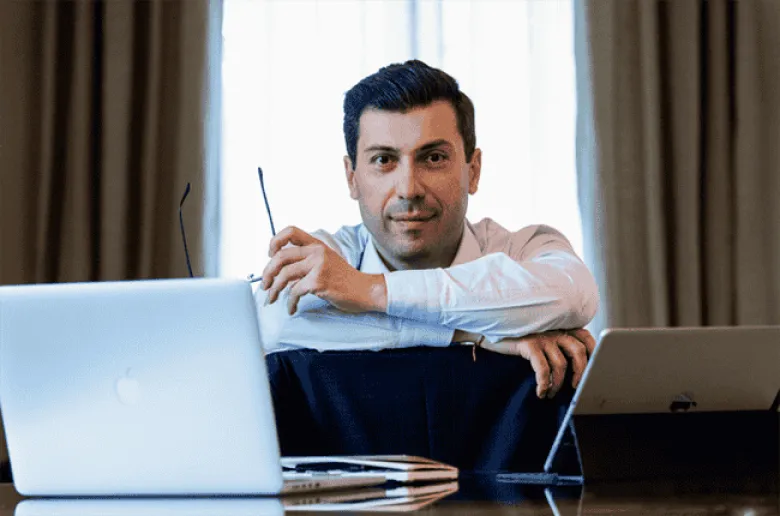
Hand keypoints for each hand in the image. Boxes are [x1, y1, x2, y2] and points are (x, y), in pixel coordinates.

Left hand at [261, 226, 387, 314]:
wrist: (366, 290)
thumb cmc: (345, 280)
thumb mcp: (326, 262)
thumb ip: (306, 262)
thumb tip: (281, 272)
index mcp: (317, 244)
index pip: (290, 231)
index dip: (275, 242)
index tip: (270, 256)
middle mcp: (317, 251)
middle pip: (280, 256)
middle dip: (268, 272)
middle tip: (265, 285)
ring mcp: (318, 266)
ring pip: (284, 275)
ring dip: (274, 290)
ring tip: (271, 299)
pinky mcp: (319, 282)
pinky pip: (294, 292)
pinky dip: (289, 303)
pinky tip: (291, 308)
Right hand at [479, 329, 595, 398]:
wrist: (486, 329)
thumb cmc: (514, 337)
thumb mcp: (538, 337)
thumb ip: (555, 344)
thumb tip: (572, 370)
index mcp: (559, 325)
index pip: (585, 337)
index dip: (593, 353)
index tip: (592, 370)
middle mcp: (553, 328)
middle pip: (578, 351)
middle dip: (580, 373)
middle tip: (575, 387)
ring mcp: (541, 335)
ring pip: (561, 363)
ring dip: (558, 384)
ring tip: (550, 393)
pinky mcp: (528, 343)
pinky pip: (543, 368)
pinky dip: (544, 383)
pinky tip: (540, 392)